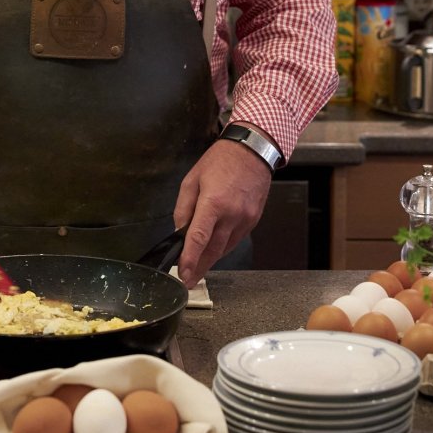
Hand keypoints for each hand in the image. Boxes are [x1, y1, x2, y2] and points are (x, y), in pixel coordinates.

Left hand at [172, 138, 271, 287]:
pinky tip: (214, 250)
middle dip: (199, 268)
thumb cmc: (220, 161)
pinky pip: (235, 240)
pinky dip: (223, 247)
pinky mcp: (253, 220)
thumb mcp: (192, 180)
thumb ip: (183, 208)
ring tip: (198, 269)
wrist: (253, 151)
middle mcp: (232, 215)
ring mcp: (245, 219)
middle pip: (212, 250)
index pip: (198, 238)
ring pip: (225, 248)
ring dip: (211, 260)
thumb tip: (180, 231)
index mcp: (213, 203)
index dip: (190, 260)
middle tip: (188, 281)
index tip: (182, 274)